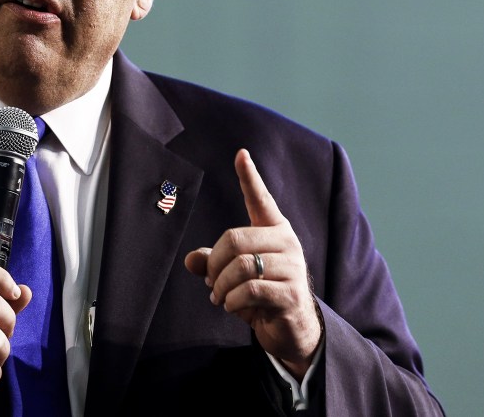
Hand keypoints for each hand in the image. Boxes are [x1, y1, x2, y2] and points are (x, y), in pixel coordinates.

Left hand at [184, 149, 321, 379]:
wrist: (291, 329)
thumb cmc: (261, 295)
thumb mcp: (233, 276)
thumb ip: (212, 263)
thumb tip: (191, 260)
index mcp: (274, 230)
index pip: (261, 199)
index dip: (250, 177)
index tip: (241, 154)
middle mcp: (286, 242)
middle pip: (234, 239)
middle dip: (214, 264)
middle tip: (210, 283)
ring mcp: (292, 267)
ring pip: (241, 266)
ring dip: (220, 287)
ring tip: (219, 297)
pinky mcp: (291, 293)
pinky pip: (250, 290)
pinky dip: (232, 301)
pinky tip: (232, 307)